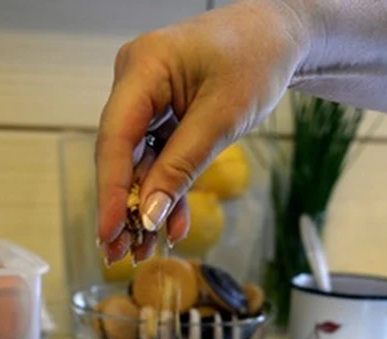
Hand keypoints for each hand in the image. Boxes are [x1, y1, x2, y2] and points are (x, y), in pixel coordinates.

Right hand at [96, 0, 308, 262]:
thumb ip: (183, 166)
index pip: (115, 136)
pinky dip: (165, 188)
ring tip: (143, 251)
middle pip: (119, 153)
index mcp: (143, 67)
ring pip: (137, 161)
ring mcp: (145, 97)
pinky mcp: (160, 113)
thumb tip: (150, 214)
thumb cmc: (256, 58)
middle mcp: (134, 81)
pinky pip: (157, 156)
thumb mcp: (223, 117)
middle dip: (123, 206)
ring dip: (144, 205)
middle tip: (118, 254)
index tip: (109, 231)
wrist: (278, 36)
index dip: (110, 190)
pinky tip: (169, 224)